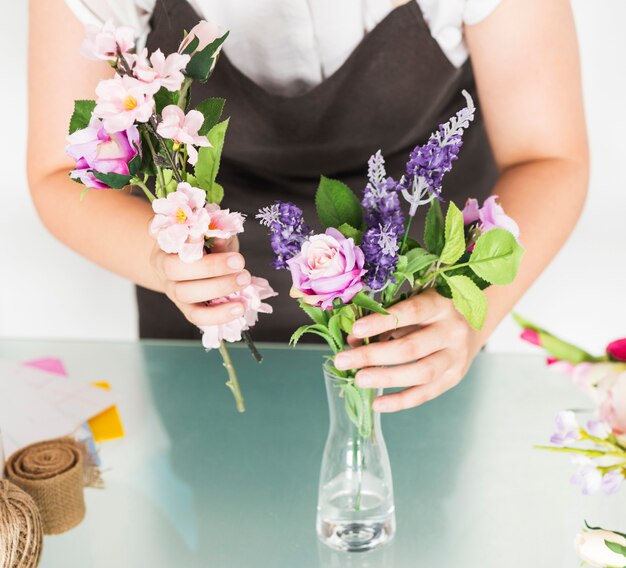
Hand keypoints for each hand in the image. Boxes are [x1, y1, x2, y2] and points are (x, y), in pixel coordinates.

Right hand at [150, 236, 250, 326]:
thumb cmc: (208, 245)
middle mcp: (162, 267)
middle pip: (174, 269)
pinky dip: (219, 314)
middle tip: (239, 262)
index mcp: (165, 243)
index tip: (204, 232)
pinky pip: (197, 316)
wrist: (200, 268)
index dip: (185, 238)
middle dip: (209, 266)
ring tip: (244, 280)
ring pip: (185, 294)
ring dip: (218, 288)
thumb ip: (216, 235)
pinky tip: (240, 307)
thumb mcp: (214, 234)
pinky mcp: (186, 309)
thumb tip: (221, 237)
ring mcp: (172, 290)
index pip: (167, 238)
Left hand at [334, 289, 482, 411]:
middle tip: (343, 360)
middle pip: (411, 347)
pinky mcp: (455, 378)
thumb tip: (352, 340)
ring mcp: (456, 356)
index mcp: (440, 304)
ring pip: (421, 372)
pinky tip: (378, 403)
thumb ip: (385, 319)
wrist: (472, 324)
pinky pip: (426, 393)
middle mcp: (452, 331)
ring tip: (359, 379)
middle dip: (373, 356)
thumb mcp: (413, 304)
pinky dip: (400, 401)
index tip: (355, 329)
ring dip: (386, 378)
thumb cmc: (433, 311)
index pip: (411, 312)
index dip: (382, 321)